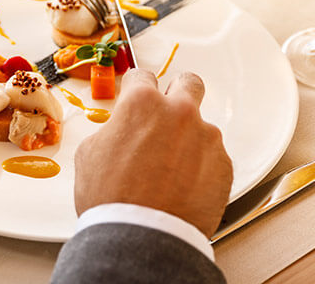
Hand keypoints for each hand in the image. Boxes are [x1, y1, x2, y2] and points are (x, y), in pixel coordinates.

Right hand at [74, 69, 232, 238]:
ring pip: (201, 126)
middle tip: (168, 111)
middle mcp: (179, 113)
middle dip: (178, 92)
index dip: (135, 88)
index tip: (136, 96)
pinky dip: (201, 166)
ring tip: (171, 168)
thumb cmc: (112, 199)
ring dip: (189, 139)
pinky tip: (184, 185)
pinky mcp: (223, 165)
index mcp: (142, 103)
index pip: (142, 76)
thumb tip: (121, 131)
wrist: (143, 237)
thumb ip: (113, 130)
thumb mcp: (91, 154)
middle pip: (188, 83)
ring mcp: (206, 137)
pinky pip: (213, 156)